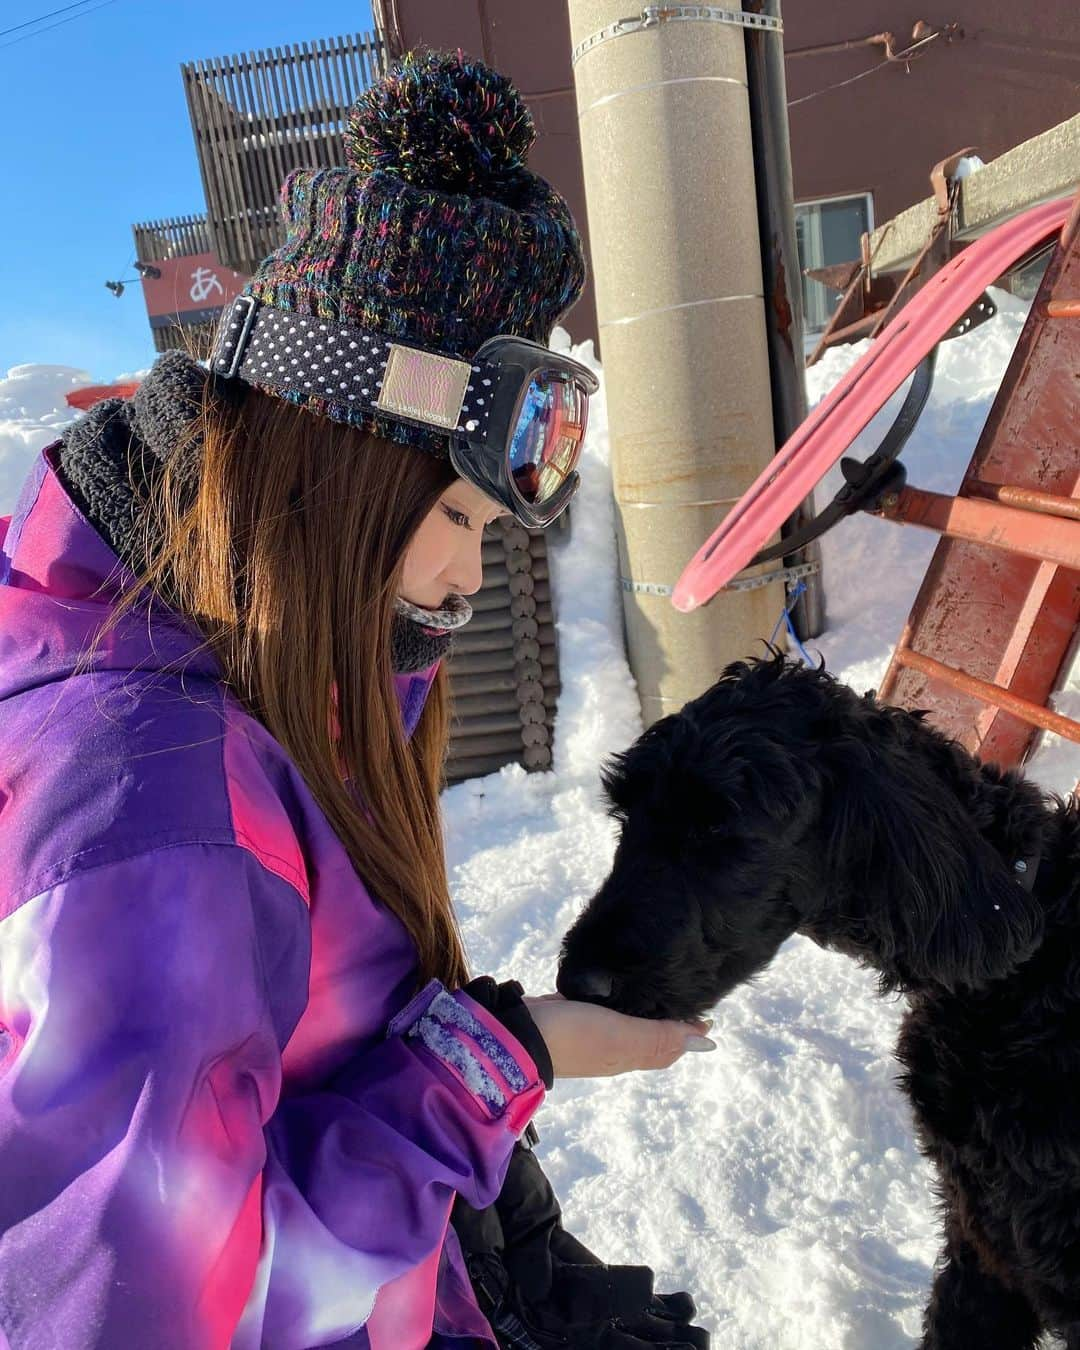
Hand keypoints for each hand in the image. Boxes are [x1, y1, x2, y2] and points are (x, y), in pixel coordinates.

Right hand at [523, 993, 713, 1078]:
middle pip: (648, 1032)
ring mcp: (588, 1030)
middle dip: (667, 1015)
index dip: (688, 1029)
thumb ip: (659, 1038)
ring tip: (656, 980)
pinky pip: (599, 1005)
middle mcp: (612, 1045)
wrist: (515, 1035)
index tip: (705, 1008)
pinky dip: (612, 996)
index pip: (667, 1044)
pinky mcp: (567, 1014)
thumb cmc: (574, 1036)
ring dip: (641, 1004)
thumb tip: (706, 1044)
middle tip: (684, 989)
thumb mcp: (622, 1037)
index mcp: (628, 1053)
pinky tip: (613, 979)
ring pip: (624, 1018)